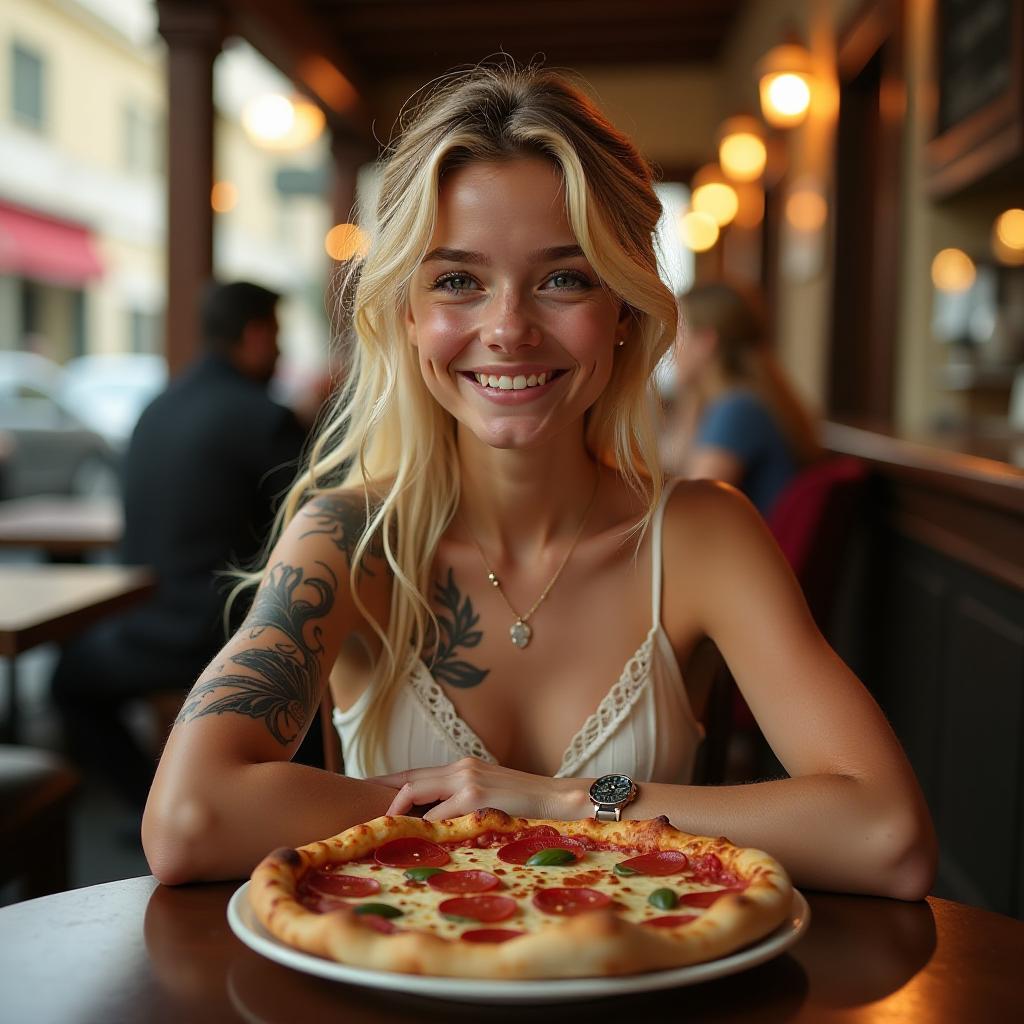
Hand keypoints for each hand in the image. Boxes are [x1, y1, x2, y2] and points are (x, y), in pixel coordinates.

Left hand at [365, 757, 588, 821]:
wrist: (562, 800)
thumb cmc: (529, 805)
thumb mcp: (490, 798)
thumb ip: (464, 804)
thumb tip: (437, 826)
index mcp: (463, 768)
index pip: (414, 773)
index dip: (387, 785)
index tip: (363, 796)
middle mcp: (460, 768)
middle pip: (408, 780)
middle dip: (383, 800)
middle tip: (363, 822)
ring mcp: (467, 779)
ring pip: (416, 794)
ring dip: (399, 817)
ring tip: (384, 838)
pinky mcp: (475, 795)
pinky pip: (437, 815)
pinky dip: (424, 829)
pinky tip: (416, 844)